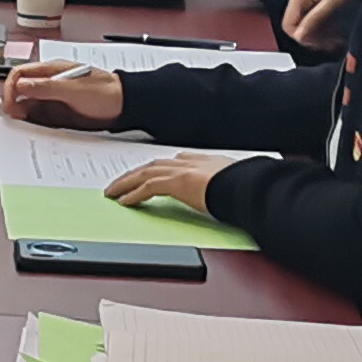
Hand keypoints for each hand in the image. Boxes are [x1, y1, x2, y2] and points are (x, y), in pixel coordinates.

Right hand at [0, 61, 126, 129]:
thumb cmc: (106, 92)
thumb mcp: (74, 90)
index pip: (20, 73)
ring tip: (21, 122)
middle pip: (21, 88)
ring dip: (21, 112)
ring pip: (28, 102)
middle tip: (12, 116)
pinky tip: (32, 125)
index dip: (10, 88)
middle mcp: (50, 81)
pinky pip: (40, 114)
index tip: (9, 103)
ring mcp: (54, 95)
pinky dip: (32, 120)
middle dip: (12, 101)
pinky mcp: (59, 109)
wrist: (125, 105)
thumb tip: (22, 86)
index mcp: (52, 70)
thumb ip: (47, 87)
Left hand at [107, 149, 243, 217]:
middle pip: (153, 165)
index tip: (147, 173)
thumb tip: (231, 193)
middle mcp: (189, 162)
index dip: (156, 168)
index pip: (172, 161)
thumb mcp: (234, 182)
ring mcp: (181, 171)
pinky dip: (133, 194)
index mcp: (203, 160)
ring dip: (126, 183)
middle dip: (134, 174)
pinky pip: (147, 188)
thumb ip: (225, 185)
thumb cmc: (246, 186)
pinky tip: (124, 201)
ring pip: (144, 174)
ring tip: (113, 192)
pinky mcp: (176, 182)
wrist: (248, 186)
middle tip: (119, 183)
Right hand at [280, 0, 355, 54]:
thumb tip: (300, 36)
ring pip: (307, 25)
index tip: (318, 44)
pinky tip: (337, 32)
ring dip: (321, 35)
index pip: (288, 25)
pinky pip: (315, 19)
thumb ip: (315, 19)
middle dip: (313, 38)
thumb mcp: (333, 1)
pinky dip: (325, 28)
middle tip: (330, 44)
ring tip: (336, 40)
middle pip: (298, 26)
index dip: (302, 37)